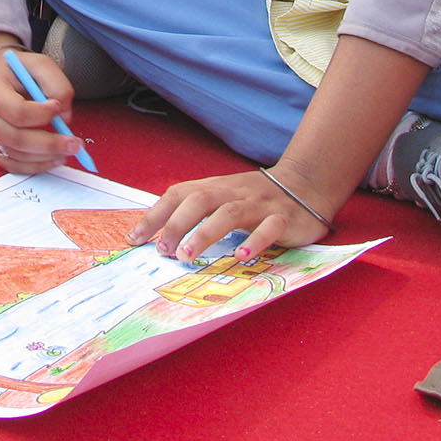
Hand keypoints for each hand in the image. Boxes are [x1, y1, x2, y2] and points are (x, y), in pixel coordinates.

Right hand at [0, 45, 85, 172]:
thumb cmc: (16, 71)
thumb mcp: (39, 64)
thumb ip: (57, 86)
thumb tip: (65, 118)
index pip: (16, 111)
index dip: (41, 114)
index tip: (58, 108)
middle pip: (15, 138)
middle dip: (49, 144)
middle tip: (74, 144)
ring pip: (15, 155)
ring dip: (45, 158)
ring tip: (67, 151)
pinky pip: (11, 165)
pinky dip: (35, 166)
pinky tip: (52, 159)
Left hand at [126, 165, 336, 263]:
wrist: (306, 184)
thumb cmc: (254, 198)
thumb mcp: (223, 198)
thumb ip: (196, 213)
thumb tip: (159, 237)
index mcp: (215, 187)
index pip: (179, 194)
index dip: (155, 215)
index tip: (134, 239)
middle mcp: (234, 192)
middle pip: (201, 200)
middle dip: (178, 224)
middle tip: (163, 251)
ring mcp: (259, 204)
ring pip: (229, 213)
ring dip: (206, 234)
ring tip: (188, 255)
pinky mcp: (284, 218)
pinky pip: (269, 227)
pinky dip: (255, 240)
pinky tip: (242, 256)